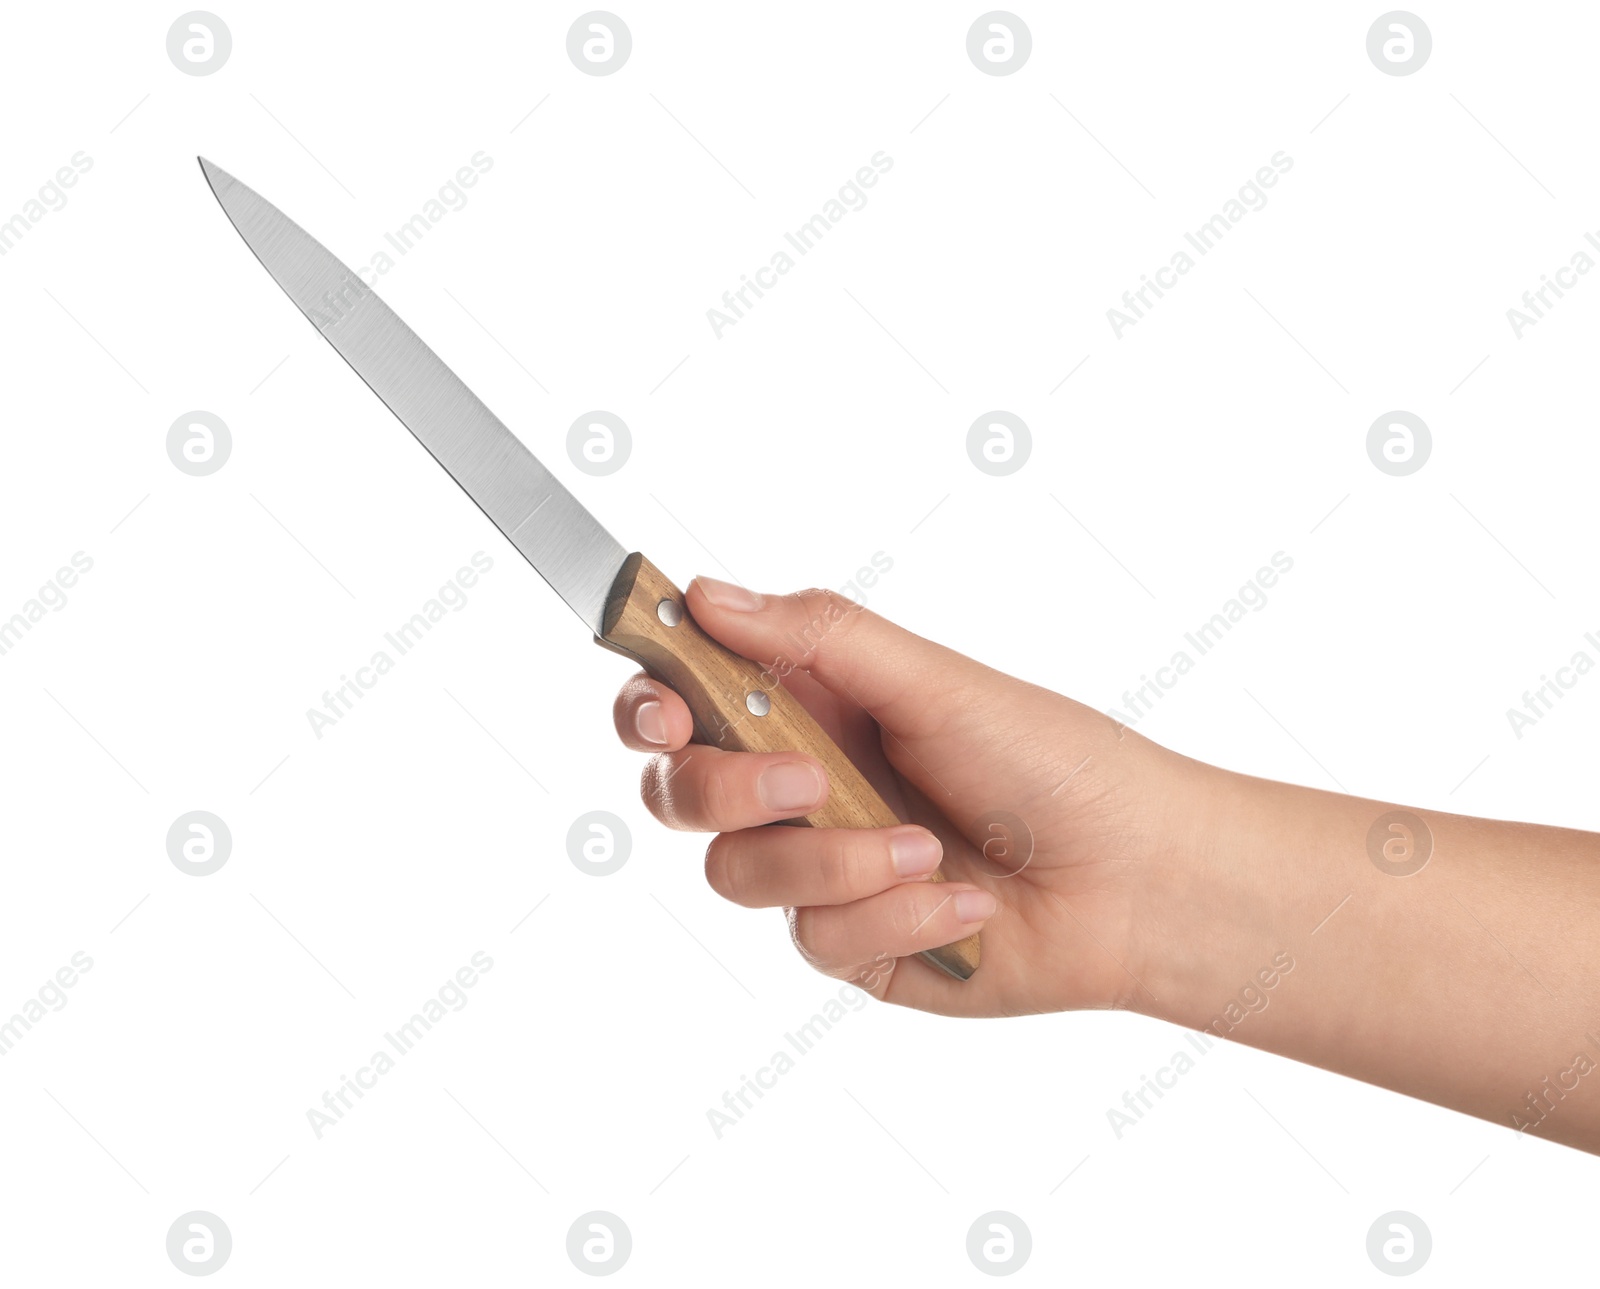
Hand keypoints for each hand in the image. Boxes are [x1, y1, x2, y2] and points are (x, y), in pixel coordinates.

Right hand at [611, 576, 1202, 1016]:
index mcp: (811, 706)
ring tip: (926, 847)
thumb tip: (705, 593)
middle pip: (678, 792)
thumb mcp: (935, 681)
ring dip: (834, 861)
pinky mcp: (851, 945)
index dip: (650, 703)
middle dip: (724, 788)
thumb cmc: (1052, 763)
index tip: (664, 709)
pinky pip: (817, 937)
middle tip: (804, 782)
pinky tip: (965, 900)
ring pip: (736, 874)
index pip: (686, 699)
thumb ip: (817, 637)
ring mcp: (820, 871)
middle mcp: (800, 787)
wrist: (1137, 880)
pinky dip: (896, 915)